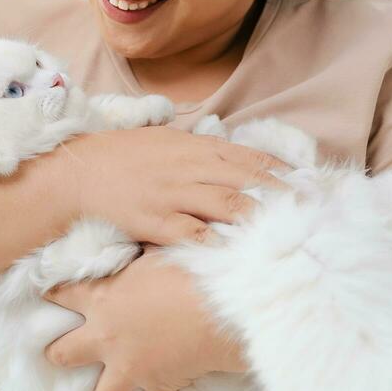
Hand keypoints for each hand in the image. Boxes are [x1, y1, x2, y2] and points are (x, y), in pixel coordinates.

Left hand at [42, 248, 248, 390]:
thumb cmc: (190, 272)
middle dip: (59, 355)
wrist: (221, 309)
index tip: (49, 295)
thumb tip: (141, 241)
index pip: (62, 295)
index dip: (54, 295)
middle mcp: (106, 337)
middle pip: (62, 354)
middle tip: (61, 353)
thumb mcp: (159, 251)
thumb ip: (141, 253)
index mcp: (102, 299)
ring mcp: (129, 368)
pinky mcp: (157, 388)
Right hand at [53, 125, 295, 246]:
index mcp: (195, 146)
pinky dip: (215, 241)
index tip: (308, 183)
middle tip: (310, 210)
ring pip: (225, 204)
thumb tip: (236, 155)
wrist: (81, 170)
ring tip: (285, 230)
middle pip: (245, 181)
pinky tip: (236, 251)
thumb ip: (201, 148)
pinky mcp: (156, 220)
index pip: (248, 158)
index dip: (280, 172)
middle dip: (280, 196)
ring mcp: (173, 195)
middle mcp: (189, 168)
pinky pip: (191, 232)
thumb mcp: (167, 139)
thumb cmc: (125, 154)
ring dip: (257, 217)